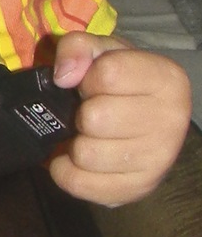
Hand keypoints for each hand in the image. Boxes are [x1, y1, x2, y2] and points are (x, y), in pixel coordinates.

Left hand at [47, 33, 191, 206]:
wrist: (146, 125)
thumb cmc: (123, 85)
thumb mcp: (104, 54)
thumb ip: (78, 48)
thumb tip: (64, 75)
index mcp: (168, 80)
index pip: (107, 75)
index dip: (89, 79)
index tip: (95, 85)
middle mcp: (172, 121)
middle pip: (94, 118)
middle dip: (83, 114)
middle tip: (93, 114)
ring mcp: (158, 160)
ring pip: (85, 154)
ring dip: (77, 143)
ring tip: (90, 136)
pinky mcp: (137, 189)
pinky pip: (78, 183)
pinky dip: (66, 171)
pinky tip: (77, 159)